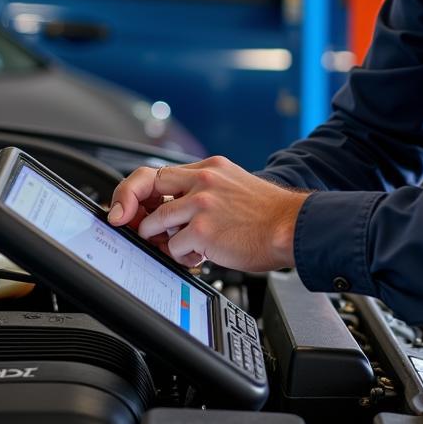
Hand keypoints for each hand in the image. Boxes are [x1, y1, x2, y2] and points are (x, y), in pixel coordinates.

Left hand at [107, 157, 307, 272]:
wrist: (293, 227)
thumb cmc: (268, 216)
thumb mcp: (234, 187)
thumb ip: (205, 191)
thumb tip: (172, 212)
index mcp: (211, 167)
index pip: (161, 173)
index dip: (139, 191)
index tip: (130, 207)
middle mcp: (203, 179)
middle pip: (146, 184)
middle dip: (131, 207)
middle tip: (130, 225)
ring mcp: (202, 204)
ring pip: (155, 221)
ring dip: (162, 238)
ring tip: (185, 245)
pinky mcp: (203, 230)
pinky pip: (173, 247)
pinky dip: (183, 256)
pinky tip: (202, 256)